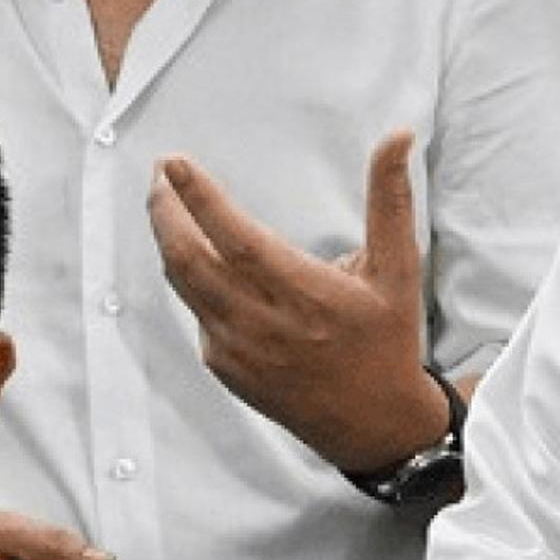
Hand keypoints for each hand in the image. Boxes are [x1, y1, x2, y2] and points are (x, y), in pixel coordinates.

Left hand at [146, 131, 446, 476]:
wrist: (371, 422)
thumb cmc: (386, 340)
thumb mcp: (397, 270)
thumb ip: (390, 201)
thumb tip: (398, 137)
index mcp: (306, 296)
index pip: (237, 239)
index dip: (201, 199)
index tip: (177, 164)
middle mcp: (264, 325)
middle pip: (190, 260)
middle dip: (165, 211)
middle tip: (161, 175)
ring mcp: (237, 350)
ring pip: (183, 284)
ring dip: (168, 237)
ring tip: (165, 200)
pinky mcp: (224, 366)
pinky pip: (194, 310)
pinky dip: (187, 275)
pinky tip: (192, 250)